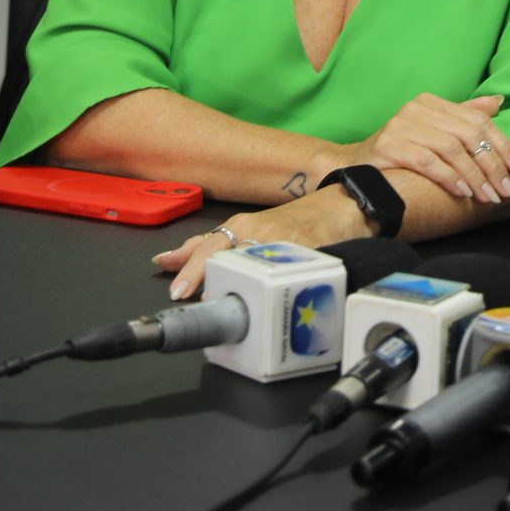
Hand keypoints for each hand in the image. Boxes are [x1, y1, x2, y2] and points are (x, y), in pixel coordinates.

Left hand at [153, 189, 365, 300]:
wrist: (341, 206)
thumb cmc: (293, 221)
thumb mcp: (246, 229)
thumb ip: (207, 247)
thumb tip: (167, 260)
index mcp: (242, 227)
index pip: (208, 246)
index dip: (190, 267)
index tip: (176, 287)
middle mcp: (259, 233)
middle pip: (227, 253)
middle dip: (206, 275)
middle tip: (194, 297)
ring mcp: (285, 244)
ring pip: (256, 263)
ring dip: (239, 284)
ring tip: (228, 304)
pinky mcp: (311, 254)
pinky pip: (293, 272)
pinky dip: (281, 287)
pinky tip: (275, 300)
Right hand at [328, 92, 509, 204]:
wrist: (354, 169)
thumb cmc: (399, 153)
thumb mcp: (433, 132)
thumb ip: (464, 117)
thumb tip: (498, 102)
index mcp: (431, 102)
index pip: (478, 121)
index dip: (503, 145)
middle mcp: (417, 109)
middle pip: (468, 135)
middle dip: (493, 166)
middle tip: (507, 191)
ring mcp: (402, 125)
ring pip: (452, 150)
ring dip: (475, 177)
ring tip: (489, 197)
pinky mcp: (390, 145)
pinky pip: (429, 162)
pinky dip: (450, 179)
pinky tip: (463, 193)